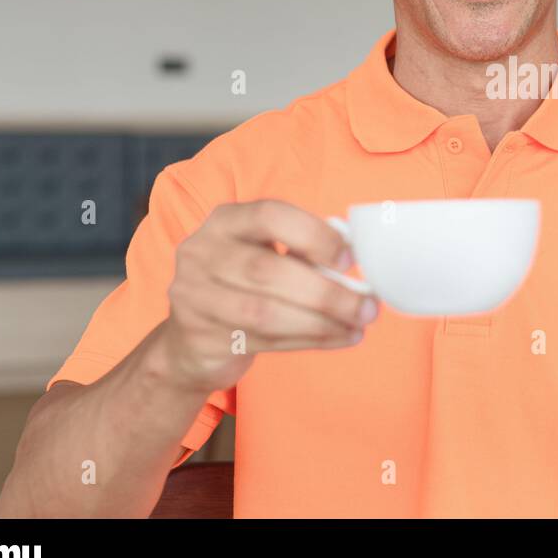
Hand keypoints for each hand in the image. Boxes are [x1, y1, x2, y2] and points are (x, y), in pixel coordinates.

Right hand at [157, 200, 376, 392]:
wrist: (190, 342)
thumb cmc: (242, 287)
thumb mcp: (264, 255)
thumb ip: (301, 252)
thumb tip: (355, 260)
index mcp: (225, 221)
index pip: (269, 215)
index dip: (313, 234)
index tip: (349, 257)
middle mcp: (202, 253)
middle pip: (267, 271)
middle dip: (326, 292)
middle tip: (368, 307)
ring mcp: (195, 297)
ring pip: (266, 312)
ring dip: (322, 322)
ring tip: (358, 325)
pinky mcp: (201, 337)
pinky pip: (265, 340)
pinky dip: (310, 340)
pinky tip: (339, 337)